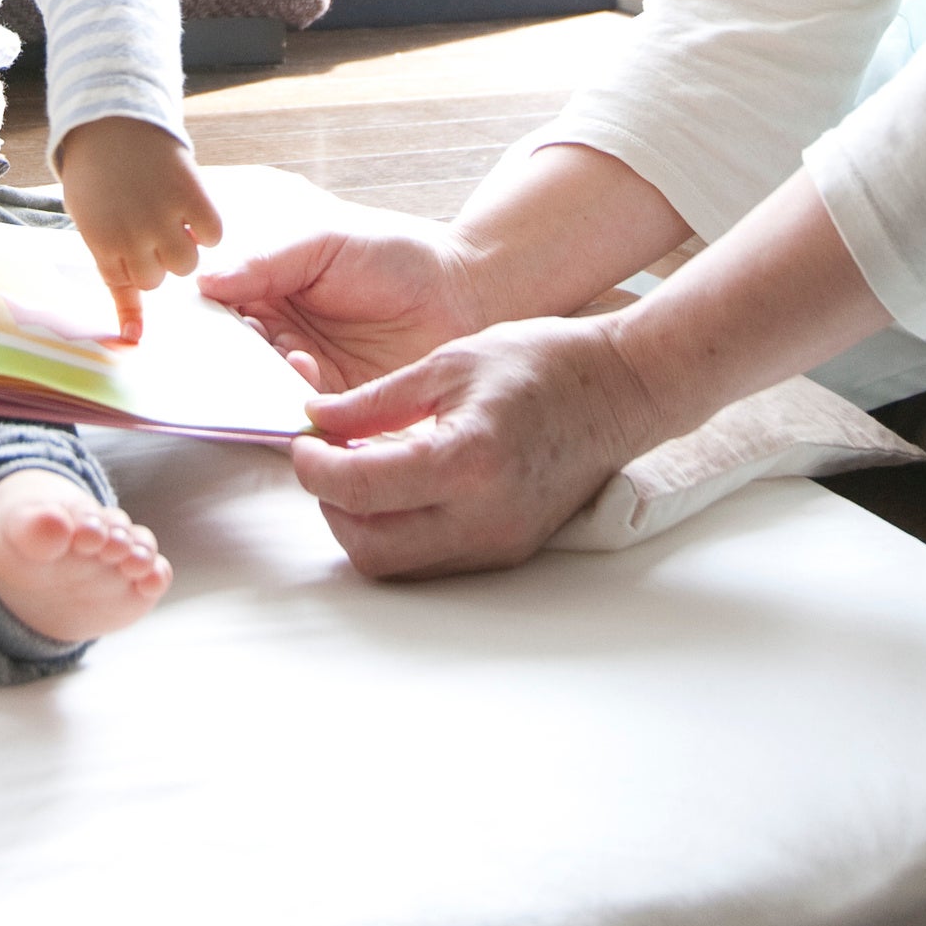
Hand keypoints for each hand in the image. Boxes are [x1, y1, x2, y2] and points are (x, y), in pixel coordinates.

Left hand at [52, 119, 223, 336]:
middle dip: (156, 259)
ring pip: (187, 263)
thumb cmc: (96, 177)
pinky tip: (192, 210)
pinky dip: (207, 227)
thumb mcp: (89, 222)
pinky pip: (213, 234)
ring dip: (183, 247)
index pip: (128, 287)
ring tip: (172, 220)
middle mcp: (132, 235)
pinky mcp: (191, 193)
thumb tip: (132, 336)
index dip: (133, 268)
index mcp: (101, 243)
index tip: (139, 259)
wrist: (110, 120)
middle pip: (159, 279)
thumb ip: (112, 271)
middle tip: (149, 228)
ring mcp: (163, 215)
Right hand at [196, 209, 488, 389]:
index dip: (207, 319)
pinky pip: (304, 414)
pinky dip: (297, 398)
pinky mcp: (340, 407)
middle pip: (236, 358)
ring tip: (287, 352)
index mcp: (272, 295)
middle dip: (228, 357)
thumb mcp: (324, 244)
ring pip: (265, 390)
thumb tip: (204, 280)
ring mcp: (310, 376)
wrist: (465, 292)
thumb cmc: (396, 256)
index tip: (196, 320)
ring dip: (264, 378)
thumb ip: (266, 262)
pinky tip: (307, 371)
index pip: (223, 313)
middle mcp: (283, 339)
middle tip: (234, 345)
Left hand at [288, 314, 675, 579]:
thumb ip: (374, 399)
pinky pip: (431, 558)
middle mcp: (483, 517)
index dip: (314, 467)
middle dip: (331, 507)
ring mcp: (498, 542)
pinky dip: (399, 530)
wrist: (621, 389)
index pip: (359, 488)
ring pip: (397, 564)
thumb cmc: (543, 363)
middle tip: (325, 460)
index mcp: (467, 460)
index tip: (304, 442)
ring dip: (363, 524)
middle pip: (369, 548)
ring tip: (361, 468)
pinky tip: (399, 484)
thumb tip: (316, 420)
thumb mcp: (448, 362)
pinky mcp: (507, 550)